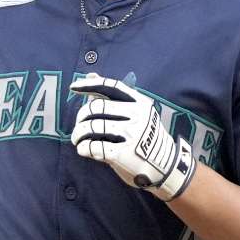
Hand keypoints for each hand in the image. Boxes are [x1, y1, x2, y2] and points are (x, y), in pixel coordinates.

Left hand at [70, 73, 195, 200]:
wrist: (165, 166)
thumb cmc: (144, 137)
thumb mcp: (136, 113)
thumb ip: (112, 96)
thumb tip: (90, 74)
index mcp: (139, 103)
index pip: (110, 86)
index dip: (89, 85)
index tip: (73, 87)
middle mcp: (137, 116)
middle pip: (96, 107)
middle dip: (80, 116)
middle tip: (78, 126)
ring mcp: (131, 135)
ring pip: (91, 127)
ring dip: (78, 134)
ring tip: (77, 139)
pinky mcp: (123, 154)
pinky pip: (93, 147)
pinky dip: (83, 148)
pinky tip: (84, 150)